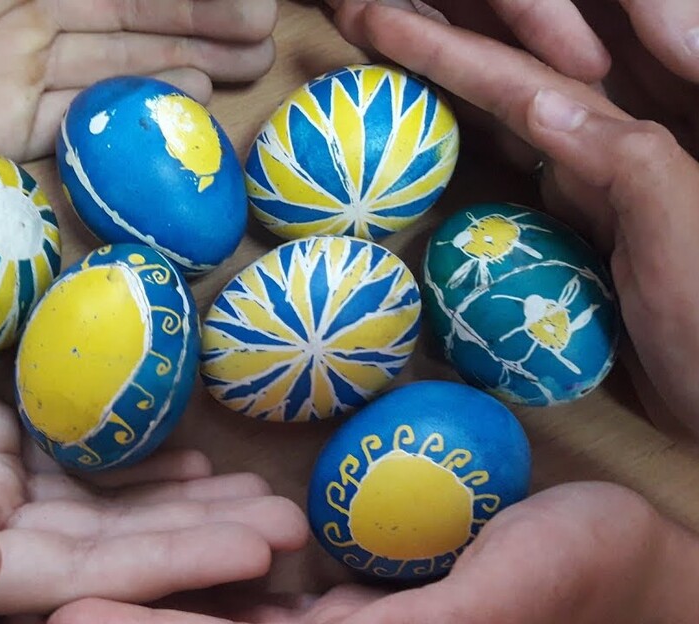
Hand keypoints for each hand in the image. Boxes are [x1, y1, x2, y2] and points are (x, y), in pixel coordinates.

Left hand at [0, 0, 277, 221]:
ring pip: (113, 60)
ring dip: (179, 59)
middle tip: (267, 33)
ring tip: (245, 65)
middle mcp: (11, 8)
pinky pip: (79, 116)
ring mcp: (4, 71)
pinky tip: (180, 101)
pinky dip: (131, 109)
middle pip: (125, 9)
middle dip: (199, 16)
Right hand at [0, 251, 307, 613]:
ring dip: (178, 500)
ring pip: (95, 501)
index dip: (164, 566)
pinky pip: (69, 449)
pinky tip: (189, 456)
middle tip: (285, 521)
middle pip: (102, 545)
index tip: (252, 549)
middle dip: (196, 537)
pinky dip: (130, 454)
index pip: (71, 574)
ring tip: (257, 491)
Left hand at [52, 482, 698, 623]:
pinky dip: (228, 579)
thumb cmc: (575, 580)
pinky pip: (278, 597)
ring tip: (94, 579)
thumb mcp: (496, 608)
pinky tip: (188, 550)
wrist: (616, 561)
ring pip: (243, 621)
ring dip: (174, 601)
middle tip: (59, 604)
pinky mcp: (361, 601)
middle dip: (148, 623)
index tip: (78, 618)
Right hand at [322, 1, 698, 437]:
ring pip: (500, 121)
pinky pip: (513, 171)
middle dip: (434, 47)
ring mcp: (589, 188)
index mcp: (630, 139)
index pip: (522, 80)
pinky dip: (468, 146)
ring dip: (440, 88)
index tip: (379, 19)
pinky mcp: (578, 228)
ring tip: (382, 59)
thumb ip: (626, 163)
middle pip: (502, 83)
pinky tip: (436, 134)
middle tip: (363, 19)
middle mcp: (604, 150)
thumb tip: (538, 101)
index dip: (446, 49)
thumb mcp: (685, 235)